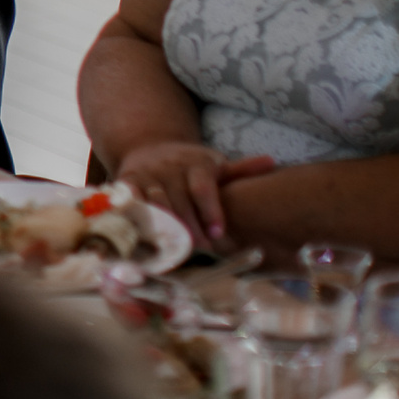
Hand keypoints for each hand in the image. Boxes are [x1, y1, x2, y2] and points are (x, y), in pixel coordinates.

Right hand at [114, 139, 277, 252]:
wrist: (150, 148)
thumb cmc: (191, 167)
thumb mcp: (216, 166)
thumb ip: (241, 170)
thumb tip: (272, 162)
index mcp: (196, 163)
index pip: (203, 187)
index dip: (210, 210)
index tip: (218, 233)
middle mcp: (169, 165)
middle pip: (180, 201)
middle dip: (191, 229)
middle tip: (201, 250)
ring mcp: (146, 173)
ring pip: (156, 204)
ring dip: (167, 229)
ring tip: (178, 250)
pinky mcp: (127, 181)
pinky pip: (131, 202)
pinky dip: (138, 220)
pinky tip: (148, 239)